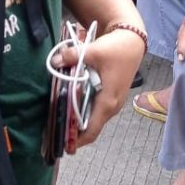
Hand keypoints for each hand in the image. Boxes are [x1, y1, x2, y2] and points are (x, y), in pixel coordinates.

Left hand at [51, 27, 143, 149]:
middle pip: (90, 127)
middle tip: (52, 128)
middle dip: (72, 129)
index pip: (91, 131)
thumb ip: (73, 56)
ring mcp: (113, 102)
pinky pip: (95, 109)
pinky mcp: (111, 95)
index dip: (76, 140)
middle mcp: (112, 106)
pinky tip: (69, 102)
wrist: (132, 40)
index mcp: (108, 101)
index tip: (60, 143)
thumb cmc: (117, 49)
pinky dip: (83, 109)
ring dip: (77, 119)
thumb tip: (55, 61)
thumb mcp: (94, 51)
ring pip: (92, 117)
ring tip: (58, 116)